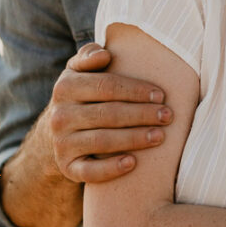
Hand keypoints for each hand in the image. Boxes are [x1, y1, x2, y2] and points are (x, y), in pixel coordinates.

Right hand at [38, 42, 171, 183]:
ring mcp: (62, 143)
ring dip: (134, 139)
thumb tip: (104, 54)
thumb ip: (89, 56)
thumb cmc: (82, 95)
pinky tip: (133, 163)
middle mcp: (59, 116)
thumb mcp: (79, 71)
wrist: (57, 132)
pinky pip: (89, 172)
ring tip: (160, 136)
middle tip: (167, 116)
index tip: (160, 95)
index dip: (135, 90)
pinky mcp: (67, 167)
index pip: (106, 86)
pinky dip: (111, 169)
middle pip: (108, 114)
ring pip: (102, 141)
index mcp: (65, 87)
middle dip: (142, 114)